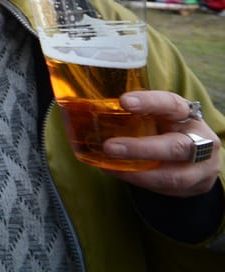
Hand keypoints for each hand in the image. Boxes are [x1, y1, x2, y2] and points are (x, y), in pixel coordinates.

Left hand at [102, 91, 220, 195]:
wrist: (197, 155)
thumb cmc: (167, 128)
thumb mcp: (158, 115)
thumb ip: (135, 113)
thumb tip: (88, 109)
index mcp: (187, 114)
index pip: (171, 104)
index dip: (149, 102)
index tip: (123, 101)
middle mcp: (201, 140)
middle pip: (176, 147)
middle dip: (141, 149)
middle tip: (109, 147)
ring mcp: (202, 167)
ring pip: (173, 175)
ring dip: (138, 173)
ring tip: (110, 166)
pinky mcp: (196, 186)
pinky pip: (166, 189)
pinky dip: (139, 182)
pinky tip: (118, 173)